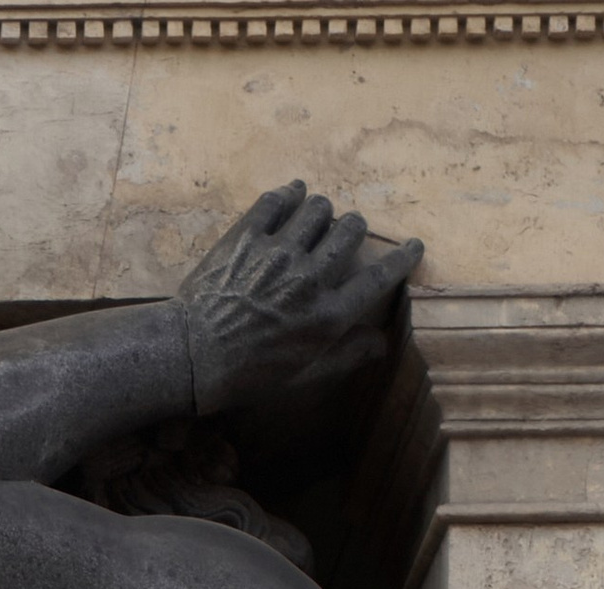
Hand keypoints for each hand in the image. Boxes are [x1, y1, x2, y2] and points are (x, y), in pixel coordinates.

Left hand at [179, 185, 421, 418]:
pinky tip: (291, 195)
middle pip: (351, 230)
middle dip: (354, 229)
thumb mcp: (301, 379)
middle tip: (345, 234)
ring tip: (315, 218)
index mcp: (328, 316)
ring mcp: (277, 254)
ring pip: (318, 208)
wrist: (190, 359)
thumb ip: (344, 357)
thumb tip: (382, 343)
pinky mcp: (246, 238)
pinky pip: (276, 201)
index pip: (379, 278)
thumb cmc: (247, 377)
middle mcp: (309, 278)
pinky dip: (288, 194)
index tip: (412, 246)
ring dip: (322, 211)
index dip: (401, 259)